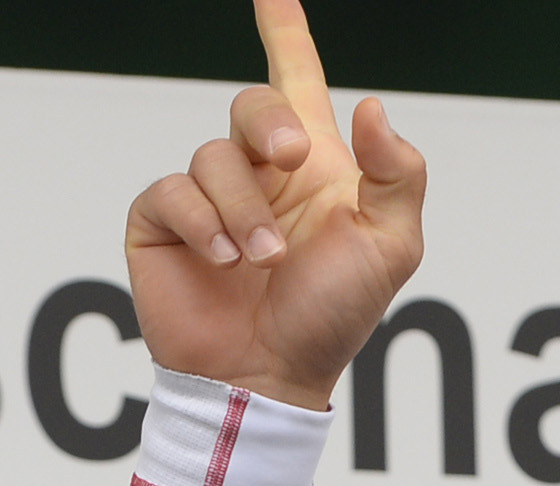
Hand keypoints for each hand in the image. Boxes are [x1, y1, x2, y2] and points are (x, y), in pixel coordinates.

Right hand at [124, 0, 426, 411]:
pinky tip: (225, 261)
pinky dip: (203, 223)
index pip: (297, 79)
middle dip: (270, 125)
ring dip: (244, 209)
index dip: (284, 31)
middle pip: (253, 105)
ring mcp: (208, 199)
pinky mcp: (163, 225)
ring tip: (260, 260)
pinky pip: (172, 191)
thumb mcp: (391, 247)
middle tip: (293, 162)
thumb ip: (397, 174)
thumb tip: (371, 107)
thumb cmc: (332, 317)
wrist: (270, 377)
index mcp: (316, 169)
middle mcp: (259, 174)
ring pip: (214, 156)